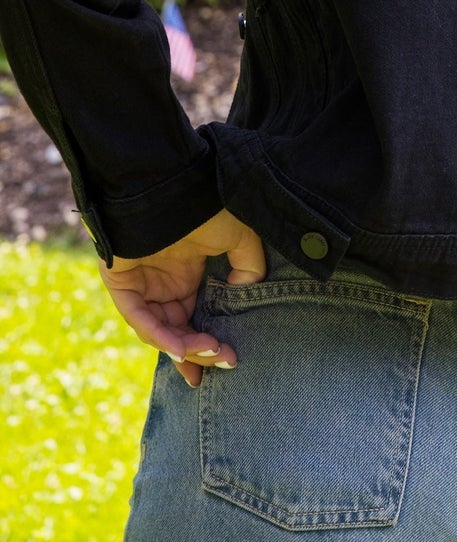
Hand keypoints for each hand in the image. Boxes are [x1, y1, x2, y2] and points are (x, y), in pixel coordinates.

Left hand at [99, 208, 266, 388]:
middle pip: (178, 330)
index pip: (194, 319)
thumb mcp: (240, 236)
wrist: (174, 180)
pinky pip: (140, 318)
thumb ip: (249, 267)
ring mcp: (142, 284)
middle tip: (226, 360)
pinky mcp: (122, 283)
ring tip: (211, 351)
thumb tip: (249, 295)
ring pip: (160, 330)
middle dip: (201, 351)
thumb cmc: (207, 203)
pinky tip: (181, 348)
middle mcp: (164, 283)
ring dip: (185, 346)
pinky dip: (160, 335)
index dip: (209, 343)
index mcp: (188, 273)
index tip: (230, 359)